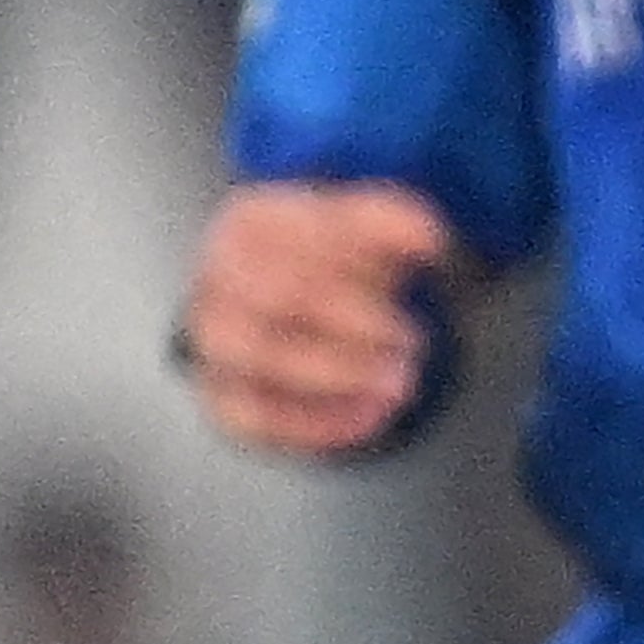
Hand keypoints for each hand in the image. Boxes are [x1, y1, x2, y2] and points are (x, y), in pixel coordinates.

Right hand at [177, 179, 458, 455]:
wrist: (284, 290)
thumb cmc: (326, 251)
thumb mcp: (362, 220)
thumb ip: (394, 220)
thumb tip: (430, 240)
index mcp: (248, 223)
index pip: (307, 234)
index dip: (369, 253)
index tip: (431, 262)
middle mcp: (217, 281)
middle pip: (283, 297)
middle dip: (358, 321)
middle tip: (413, 338)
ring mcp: (212, 342)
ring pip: (264, 360)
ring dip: (341, 372)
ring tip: (400, 381)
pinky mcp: (220, 395)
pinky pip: (257, 418)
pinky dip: (317, 423)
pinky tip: (371, 415)